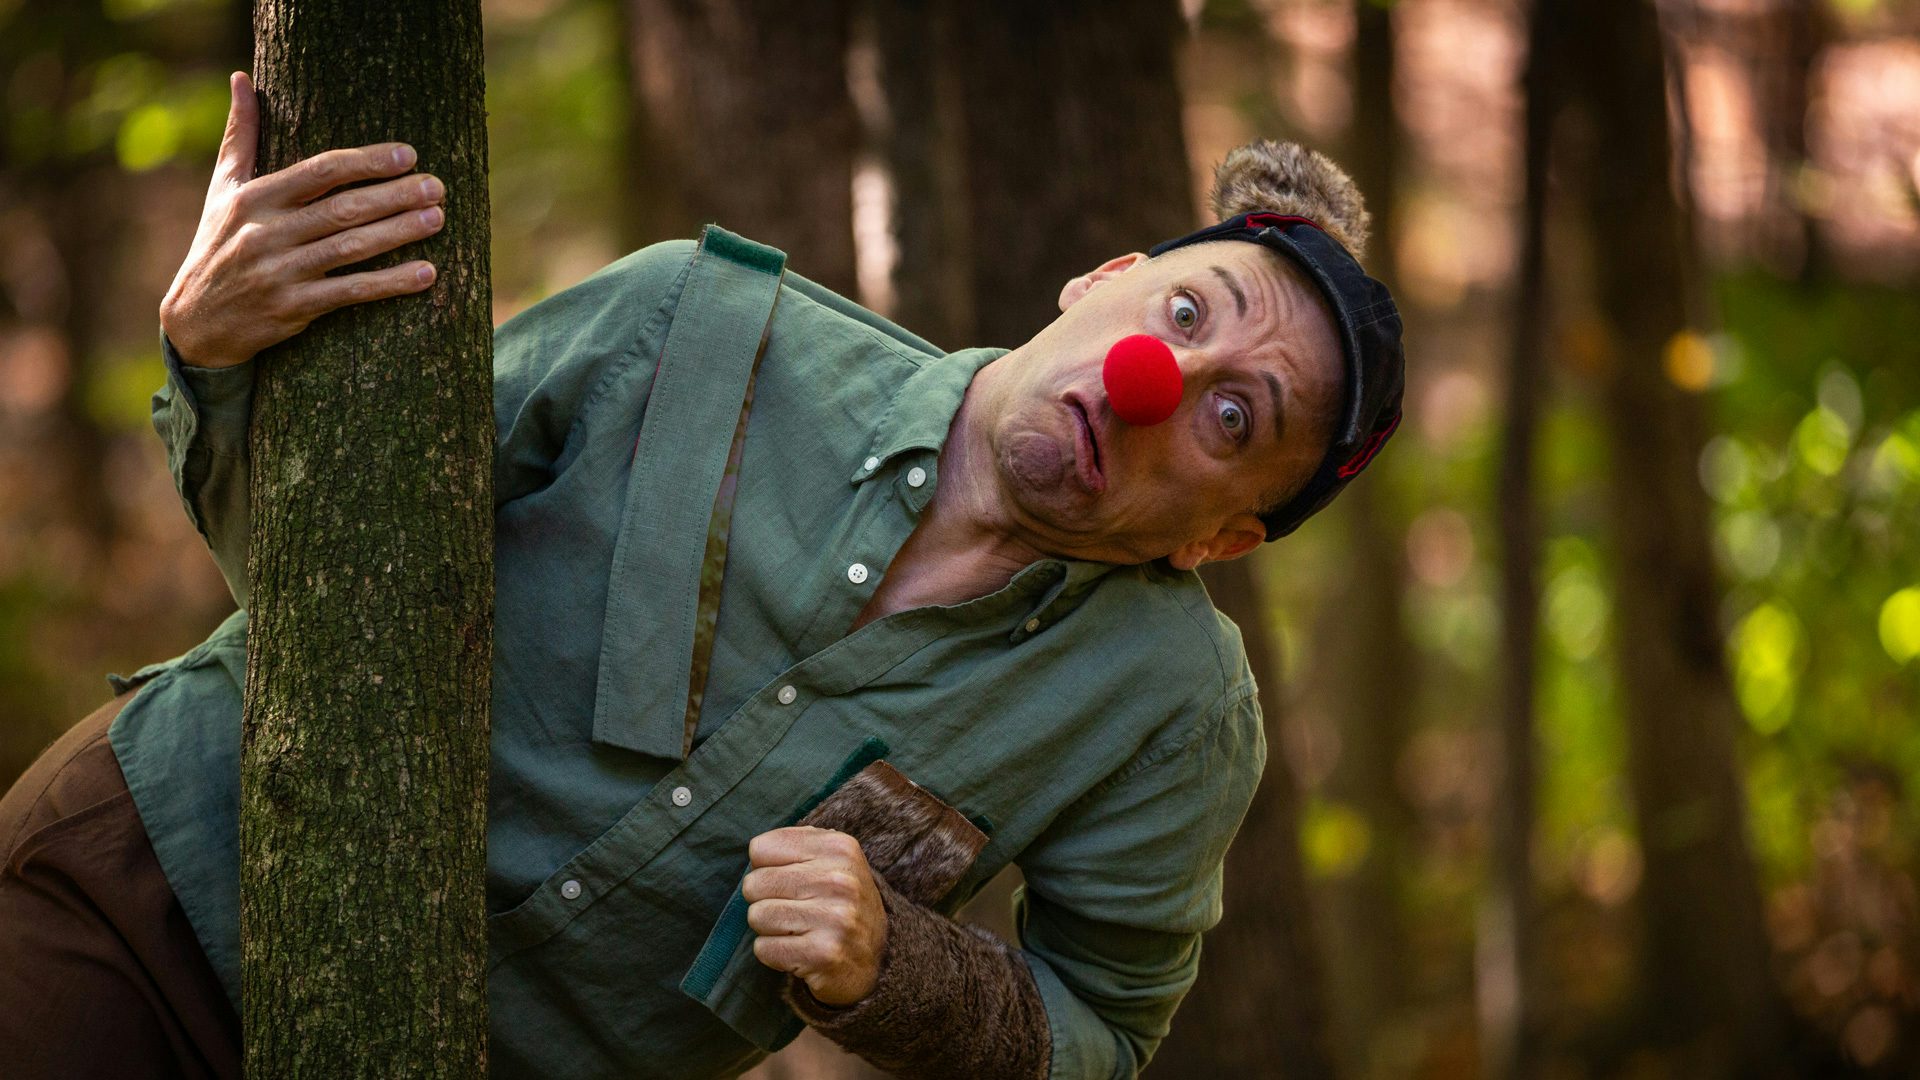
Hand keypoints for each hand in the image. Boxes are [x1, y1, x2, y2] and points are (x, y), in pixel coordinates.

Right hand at [158, 71, 446, 369]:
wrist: (197, 320)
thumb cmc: (219, 244)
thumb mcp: (223, 189)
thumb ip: (241, 136)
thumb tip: (241, 76)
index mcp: (255, 198)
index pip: (320, 171)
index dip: (367, 161)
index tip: (408, 155)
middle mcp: (266, 232)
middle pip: (343, 208)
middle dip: (395, 196)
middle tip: (437, 187)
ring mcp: (281, 272)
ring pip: (351, 247)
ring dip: (400, 232)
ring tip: (438, 218)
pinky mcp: (294, 308)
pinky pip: (351, 291)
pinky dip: (391, 283)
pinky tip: (427, 272)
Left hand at [743, 825, 887, 1006]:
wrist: (878, 959)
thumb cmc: (840, 904)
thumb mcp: (831, 861)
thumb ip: (795, 845)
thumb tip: (756, 853)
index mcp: (839, 848)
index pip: (760, 849)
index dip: (766, 868)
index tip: (790, 882)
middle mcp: (840, 879)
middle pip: (754, 884)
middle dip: (765, 900)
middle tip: (793, 910)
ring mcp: (834, 917)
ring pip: (757, 916)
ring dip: (769, 929)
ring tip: (798, 930)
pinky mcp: (823, 953)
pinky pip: (763, 948)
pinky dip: (774, 954)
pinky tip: (800, 951)